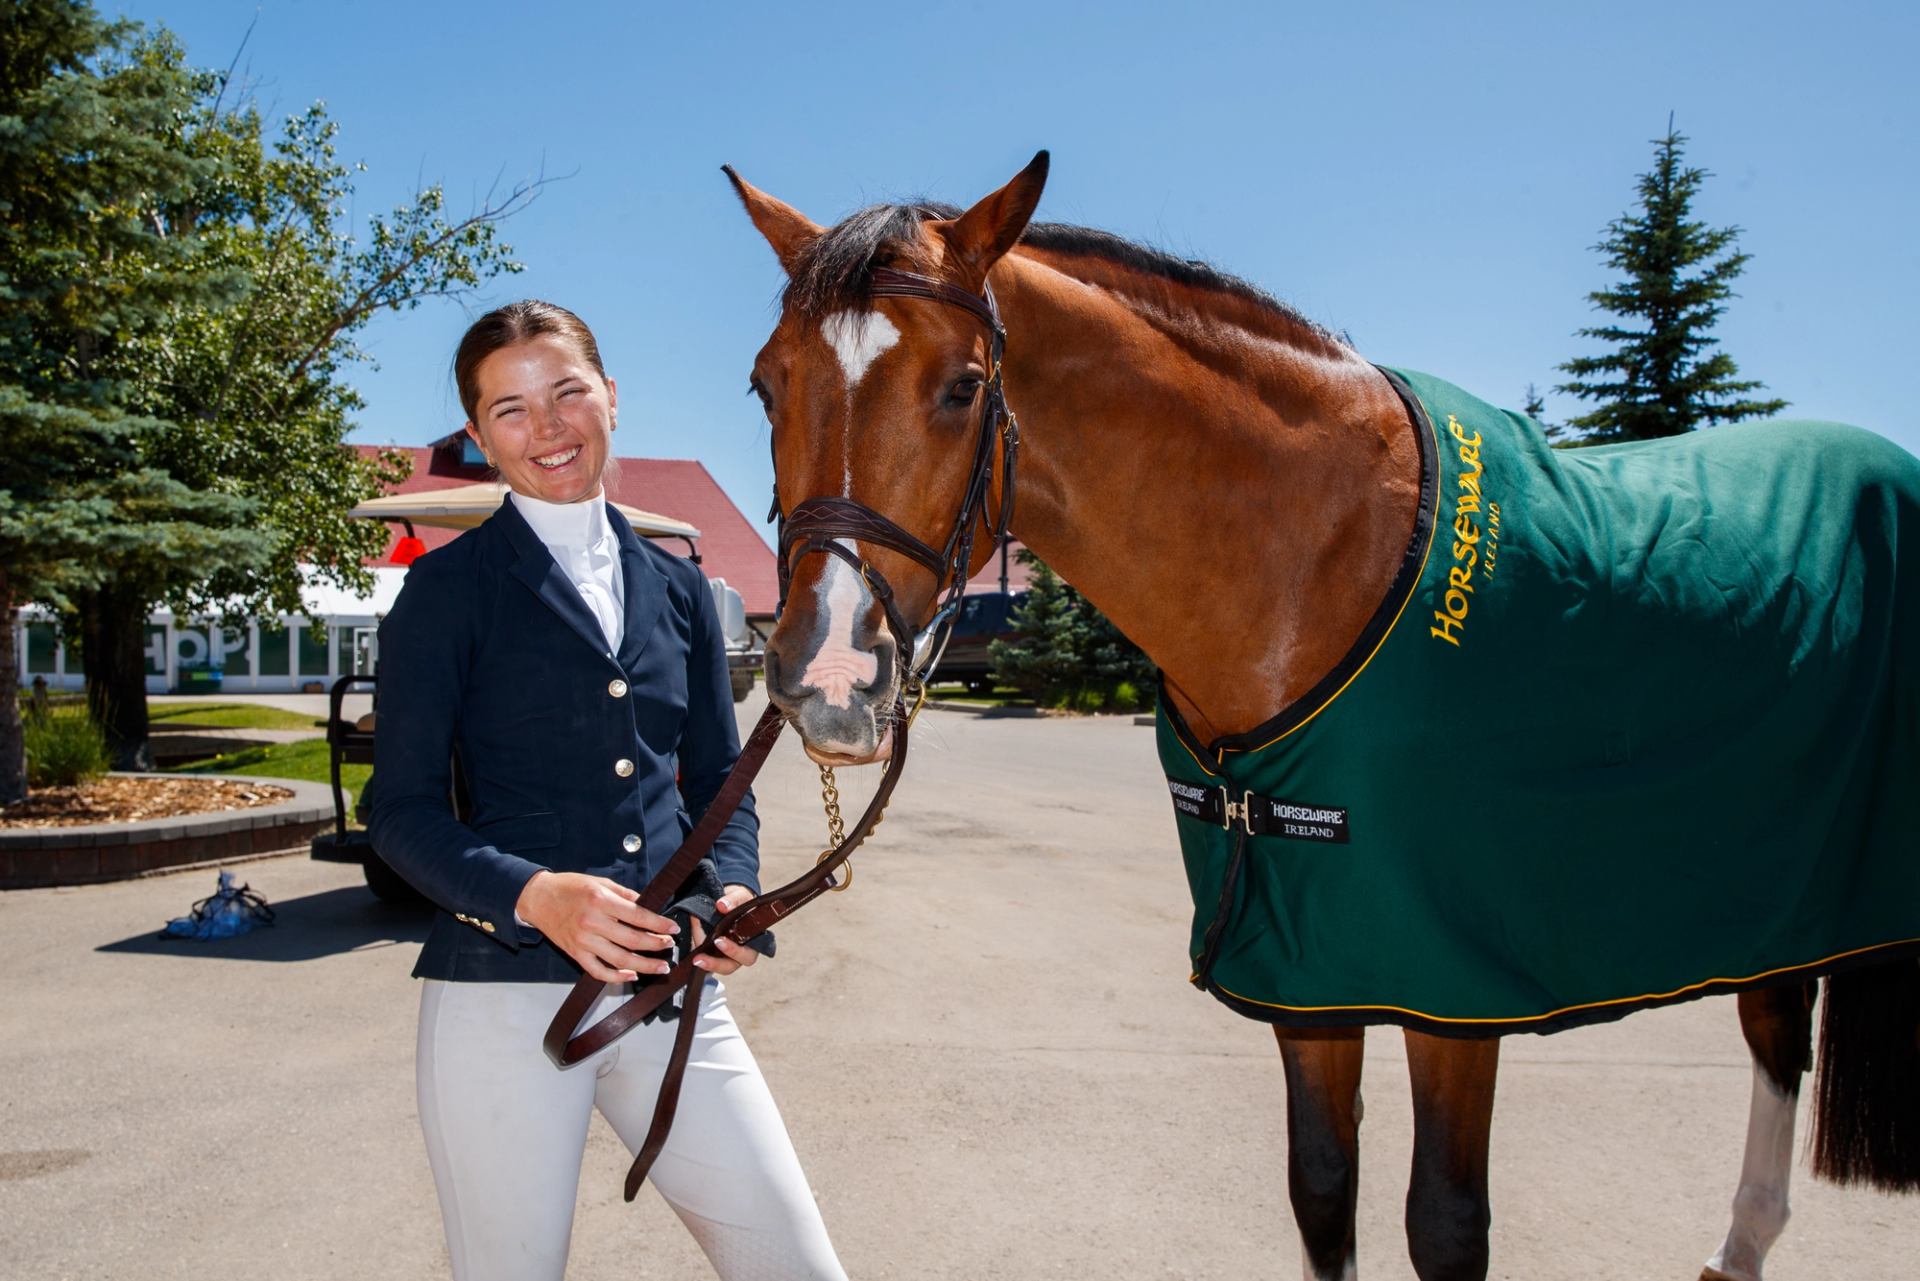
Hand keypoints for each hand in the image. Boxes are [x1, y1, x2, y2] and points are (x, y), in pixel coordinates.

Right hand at [514, 870, 678, 982]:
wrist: (537, 898)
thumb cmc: (568, 887)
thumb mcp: (600, 882)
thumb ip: (625, 894)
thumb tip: (648, 904)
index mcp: (601, 901)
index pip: (638, 916)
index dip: (659, 924)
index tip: (672, 929)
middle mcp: (592, 923)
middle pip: (633, 940)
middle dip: (656, 945)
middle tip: (669, 947)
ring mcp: (583, 941)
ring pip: (620, 960)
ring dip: (645, 965)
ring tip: (661, 967)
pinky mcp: (575, 954)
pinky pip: (599, 971)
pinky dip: (616, 977)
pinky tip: (631, 975)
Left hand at [692, 884, 763, 975]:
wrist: (730, 901)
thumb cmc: (741, 903)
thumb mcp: (741, 897)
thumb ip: (734, 900)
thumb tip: (722, 905)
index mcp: (753, 943)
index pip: (747, 956)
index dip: (733, 952)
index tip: (718, 941)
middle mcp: (739, 954)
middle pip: (729, 967)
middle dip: (714, 964)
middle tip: (700, 958)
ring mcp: (724, 955)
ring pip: (714, 965)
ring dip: (704, 960)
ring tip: (694, 953)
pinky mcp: (712, 953)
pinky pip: (705, 956)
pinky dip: (697, 949)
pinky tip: (691, 939)